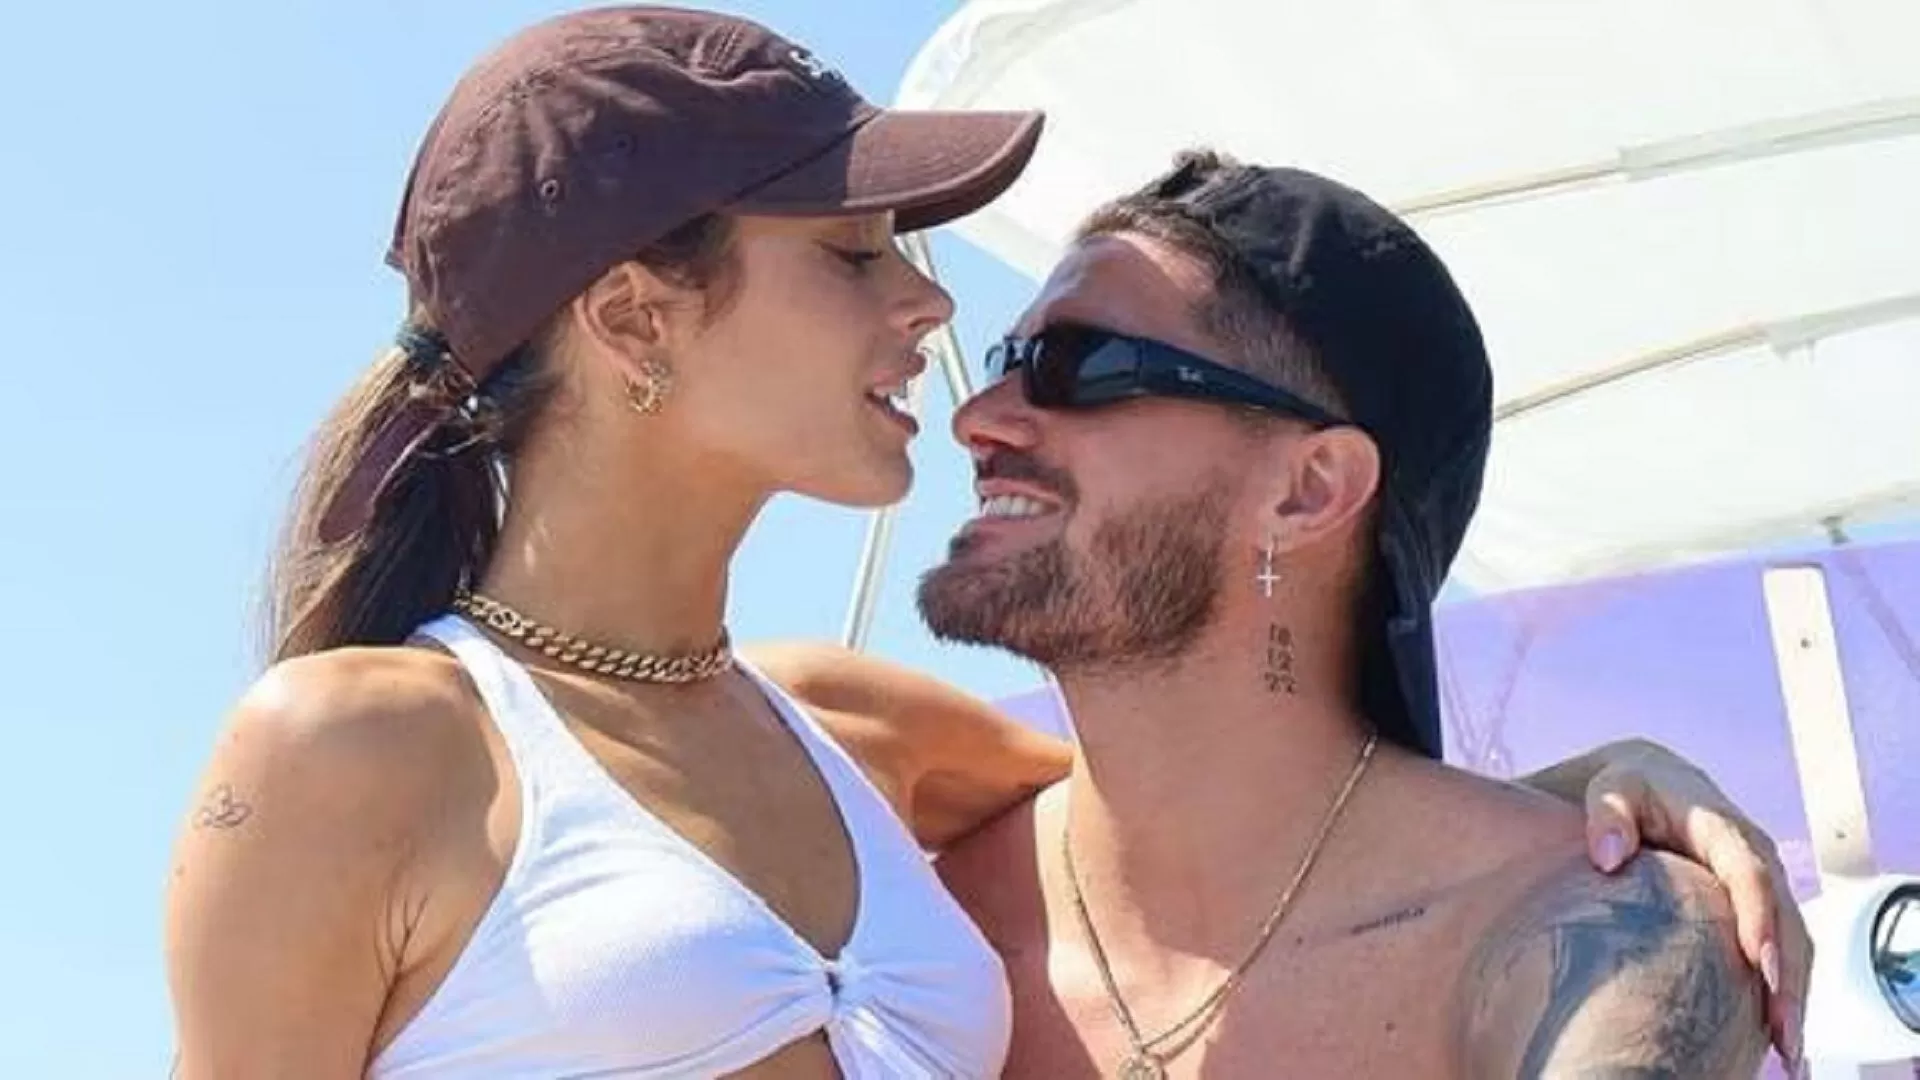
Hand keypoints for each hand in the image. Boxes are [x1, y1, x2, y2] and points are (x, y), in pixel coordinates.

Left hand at [1569, 738, 1810, 1071]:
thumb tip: (1606, 855)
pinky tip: (1775, 1035)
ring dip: (1793, 996)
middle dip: (1789, 976)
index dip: (1759, 917)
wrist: (1643, 783)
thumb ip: (1606, 814)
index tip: (1760, 964)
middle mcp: (1754, 858)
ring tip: (1787, 1048)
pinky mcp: (1755, 909)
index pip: (1749, 874)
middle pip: (1785, 919)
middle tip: (1782, 1029)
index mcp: (1722, 827)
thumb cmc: (1624, 789)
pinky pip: (1781, 952)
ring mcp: (1760, 886)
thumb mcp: (1610, 789)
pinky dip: (1782, 992)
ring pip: (1792, 943)